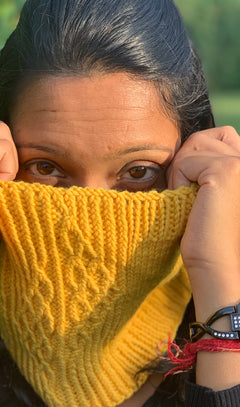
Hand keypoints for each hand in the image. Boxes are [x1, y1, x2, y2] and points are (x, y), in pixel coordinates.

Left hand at [168, 126, 239, 320]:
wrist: (220, 269)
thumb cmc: (211, 236)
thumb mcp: (212, 193)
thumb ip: (212, 166)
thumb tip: (191, 145)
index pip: (222, 135)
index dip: (198, 161)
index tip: (201, 194)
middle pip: (205, 136)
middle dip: (189, 164)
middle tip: (195, 198)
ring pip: (193, 145)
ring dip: (183, 173)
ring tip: (195, 202)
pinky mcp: (229, 171)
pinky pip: (185, 161)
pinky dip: (179, 182)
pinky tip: (192, 205)